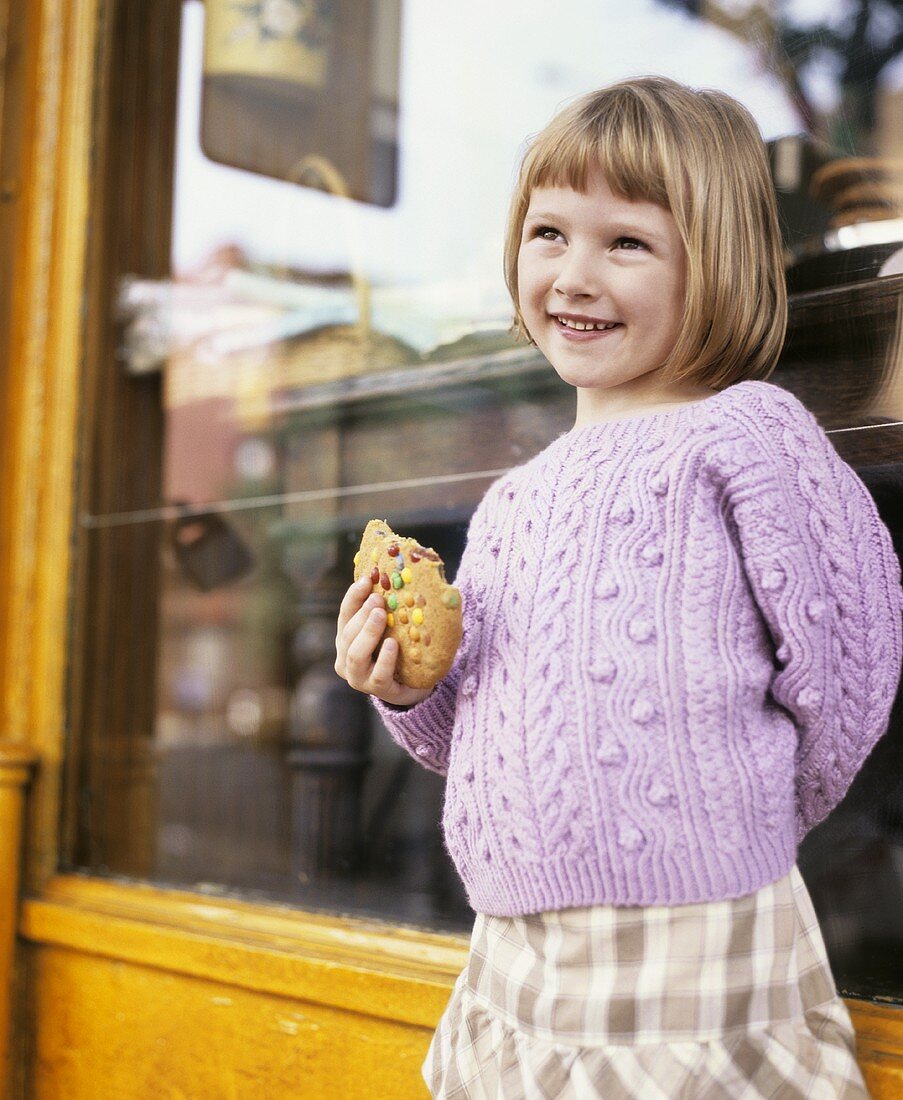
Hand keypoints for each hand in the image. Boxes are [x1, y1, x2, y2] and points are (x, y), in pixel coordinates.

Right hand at [335, 577, 433, 706]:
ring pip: (356, 655)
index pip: (345, 614)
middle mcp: (347, 659)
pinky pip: (379, 676)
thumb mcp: (391, 626)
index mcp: (347, 639)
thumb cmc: (400, 648)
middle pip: (348, 633)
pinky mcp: (379, 692)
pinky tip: (393, 645)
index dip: (354, 596)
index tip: (367, 579)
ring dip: (368, 633)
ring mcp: (360, 678)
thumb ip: (387, 608)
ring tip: (382, 616)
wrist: (416, 683)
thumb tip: (395, 576)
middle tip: (378, 599)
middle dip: (362, 614)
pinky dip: (385, 659)